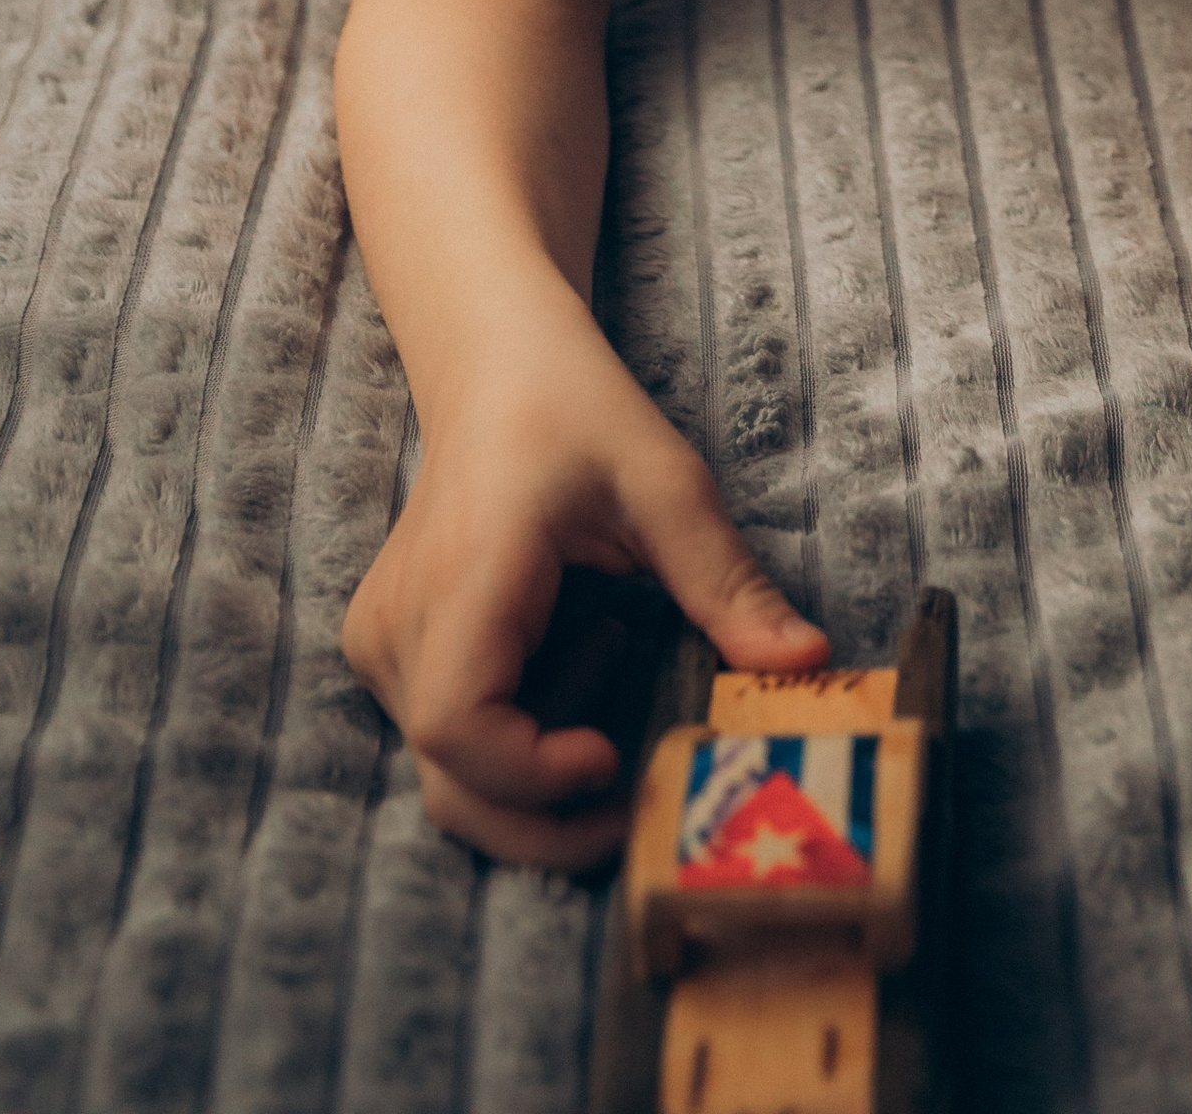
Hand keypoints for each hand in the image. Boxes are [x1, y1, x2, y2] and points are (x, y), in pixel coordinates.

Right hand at [343, 322, 825, 867]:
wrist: (493, 364)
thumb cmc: (573, 408)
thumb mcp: (664, 483)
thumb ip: (726, 580)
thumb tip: (809, 663)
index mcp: (462, 576)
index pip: (459, 725)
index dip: (534, 773)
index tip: (613, 756)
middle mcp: (399, 623)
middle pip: (449, 784)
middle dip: (545, 828)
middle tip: (637, 812)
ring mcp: (382, 642)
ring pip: (443, 777)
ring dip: (531, 793)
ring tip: (610, 726)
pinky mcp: (388, 653)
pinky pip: (442, 742)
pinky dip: (509, 756)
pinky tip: (569, 693)